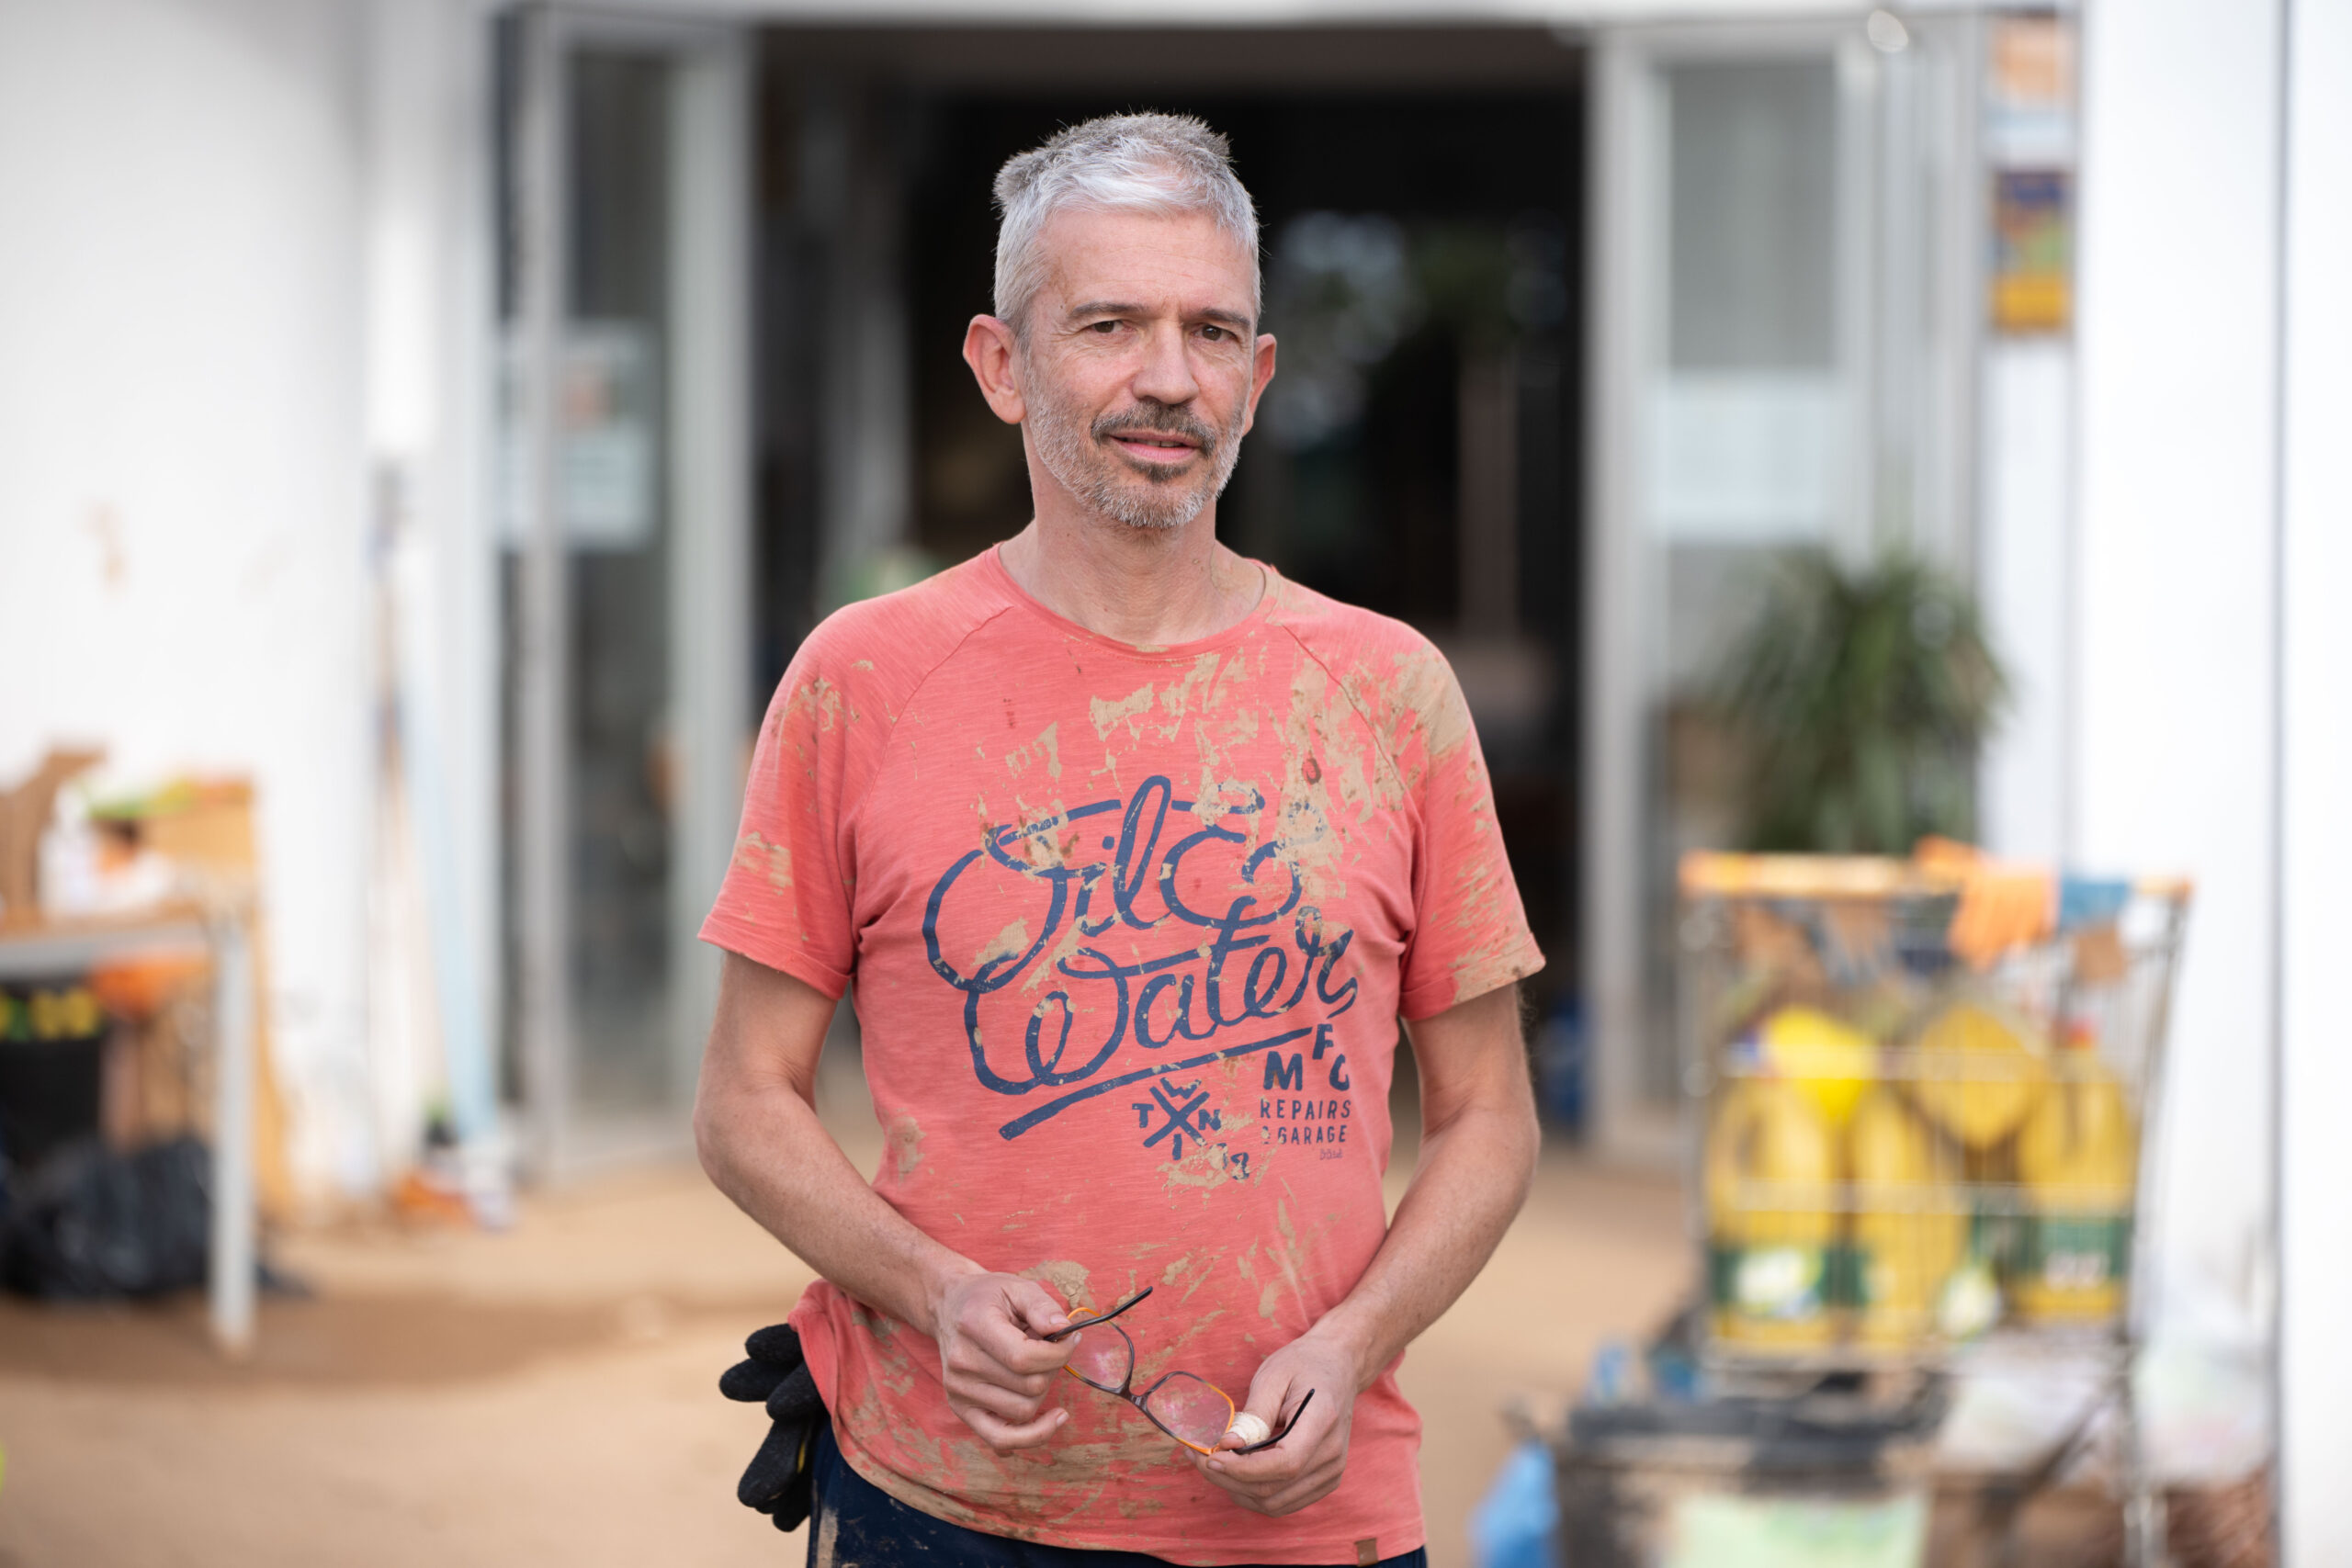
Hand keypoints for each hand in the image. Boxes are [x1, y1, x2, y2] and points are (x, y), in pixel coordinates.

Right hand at [930, 1270, 1077, 1451]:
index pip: (1024, 1358)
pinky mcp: (961, 1408)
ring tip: (1037, 1367)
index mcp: (974, 1326)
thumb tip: (1063, 1329)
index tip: (1070, 1339)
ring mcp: (958, 1390)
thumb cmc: (987, 1297)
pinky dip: (1031, 1436)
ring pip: (1023, 1412)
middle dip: (1053, 1368)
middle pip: (1029, 1387)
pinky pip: (1000, 1440)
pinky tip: (1052, 1420)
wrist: (948, 1307)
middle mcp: (962, 1363)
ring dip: (1043, 1391)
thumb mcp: (1016, 1286)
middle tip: (1052, 1349)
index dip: (1059, 1354)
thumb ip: (1041, 1305)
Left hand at [1190, 1332, 1360, 1516]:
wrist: (1338, 1367)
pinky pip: (1284, 1502)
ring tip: (1211, 1464)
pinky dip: (1253, 1494)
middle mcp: (1332, 1455)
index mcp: (1323, 1422)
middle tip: (1198, 1457)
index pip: (1284, 1464)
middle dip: (1228, 1479)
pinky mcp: (1325, 1482)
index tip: (1210, 1457)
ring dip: (1237, 1490)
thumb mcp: (1273, 1376)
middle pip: (1274, 1489)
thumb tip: (1227, 1447)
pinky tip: (1235, 1473)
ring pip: (1275, 1503)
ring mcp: (1331, 1473)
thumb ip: (1253, 1414)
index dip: (1243, 1469)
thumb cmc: (1303, 1365)